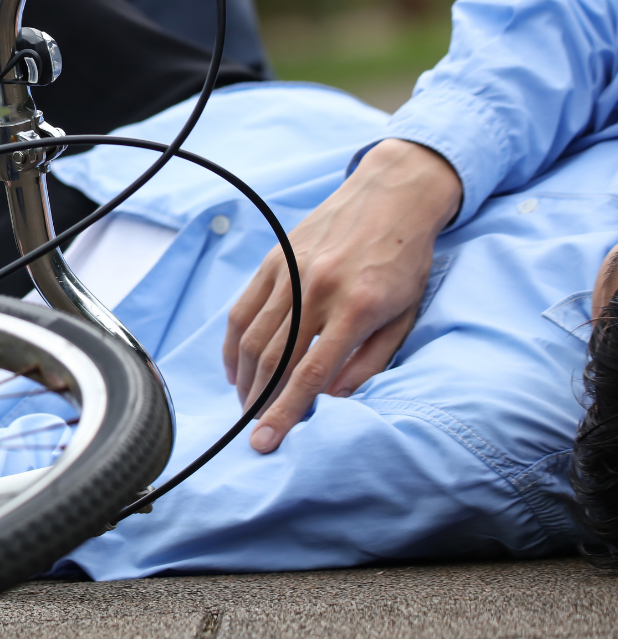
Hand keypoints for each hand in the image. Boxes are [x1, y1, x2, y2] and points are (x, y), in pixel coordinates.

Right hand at [223, 138, 461, 452]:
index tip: (265, 442)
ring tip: (247, 404)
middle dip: (258, 402)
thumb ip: (369, 361)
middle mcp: (317, 290)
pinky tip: (237, 369)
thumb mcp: (404, 315)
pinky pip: (242, 311)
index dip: (283, 413)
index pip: (309, 374)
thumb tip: (330, 396)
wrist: (392, 195)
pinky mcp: (273, 261)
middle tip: (254, 430)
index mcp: (356, 308)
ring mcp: (289, 273)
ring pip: (252, 338)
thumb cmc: (405, 260)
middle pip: (273, 360)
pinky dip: (234, 345)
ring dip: (245, 379)